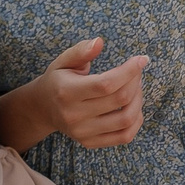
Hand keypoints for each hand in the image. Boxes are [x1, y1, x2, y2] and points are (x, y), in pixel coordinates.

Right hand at [2, 38, 147, 151]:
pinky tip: (134, 107)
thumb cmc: (58, 80)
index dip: (129, 71)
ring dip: (139, 100)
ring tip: (136, 87)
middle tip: (136, 72)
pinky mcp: (90, 142)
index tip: (141, 60)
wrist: (43, 108)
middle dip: (135, 82)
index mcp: (66, 92)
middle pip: (119, 100)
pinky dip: (137, 121)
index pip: (106, 84)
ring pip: (126, 119)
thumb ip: (81, 50)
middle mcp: (73, 115)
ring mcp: (82, 132)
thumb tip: (99, 42)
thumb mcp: (64, 61)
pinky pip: (124, 136)